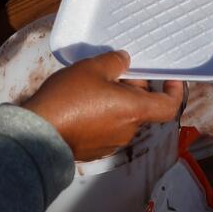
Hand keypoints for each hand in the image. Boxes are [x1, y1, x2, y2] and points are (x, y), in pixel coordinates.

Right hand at [21, 51, 184, 160]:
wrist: (38, 133)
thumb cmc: (69, 98)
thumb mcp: (93, 68)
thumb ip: (115, 62)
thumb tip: (125, 61)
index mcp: (134, 111)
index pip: (168, 106)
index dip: (174, 91)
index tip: (170, 78)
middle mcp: (128, 131)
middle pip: (142, 107)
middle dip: (133, 88)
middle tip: (114, 70)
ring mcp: (110, 144)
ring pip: (123, 117)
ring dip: (116, 100)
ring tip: (93, 84)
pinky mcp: (93, 150)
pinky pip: (106, 128)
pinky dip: (102, 114)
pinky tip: (82, 102)